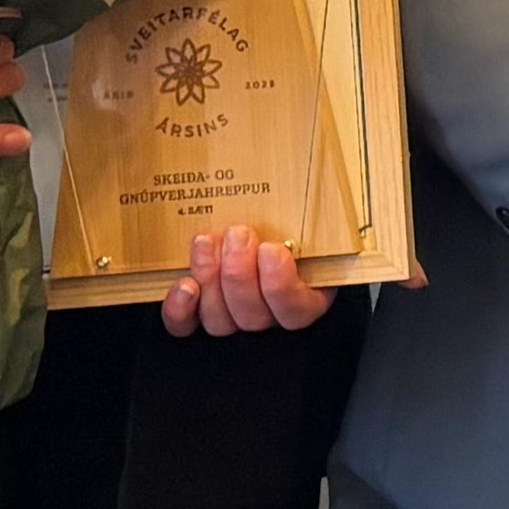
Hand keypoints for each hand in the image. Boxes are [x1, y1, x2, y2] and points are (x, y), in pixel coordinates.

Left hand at [158, 222, 334, 339]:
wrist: (253, 228)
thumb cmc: (286, 223)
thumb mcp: (308, 221)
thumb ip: (312, 217)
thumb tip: (328, 182)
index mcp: (305, 297)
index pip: (296, 310)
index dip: (281, 285)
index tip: (272, 249)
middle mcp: (268, 314)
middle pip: (253, 316)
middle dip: (240, 273)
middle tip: (238, 234)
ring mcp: (232, 317)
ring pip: (220, 321)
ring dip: (211, 278)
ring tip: (207, 242)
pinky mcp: (198, 313)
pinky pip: (187, 325)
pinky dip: (181, 309)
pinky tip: (184, 285)